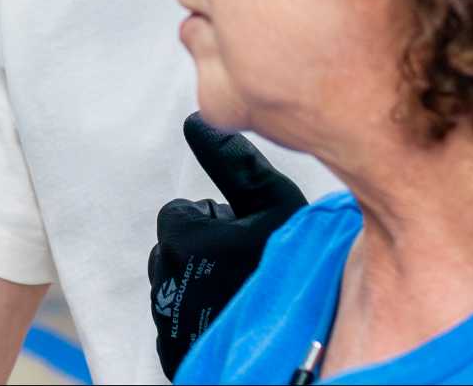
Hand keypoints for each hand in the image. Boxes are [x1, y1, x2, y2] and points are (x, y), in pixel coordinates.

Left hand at [148, 112, 308, 379]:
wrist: (306, 350)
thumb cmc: (295, 272)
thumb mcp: (276, 204)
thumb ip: (234, 162)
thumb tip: (196, 120)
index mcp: (183, 238)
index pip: (179, 213)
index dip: (215, 221)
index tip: (245, 239)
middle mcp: (165, 278)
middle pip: (175, 248)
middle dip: (204, 251)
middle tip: (247, 265)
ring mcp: (166, 320)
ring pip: (175, 283)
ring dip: (200, 283)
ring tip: (243, 292)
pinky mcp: (171, 353)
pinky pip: (176, 322)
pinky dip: (198, 317)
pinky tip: (232, 317)